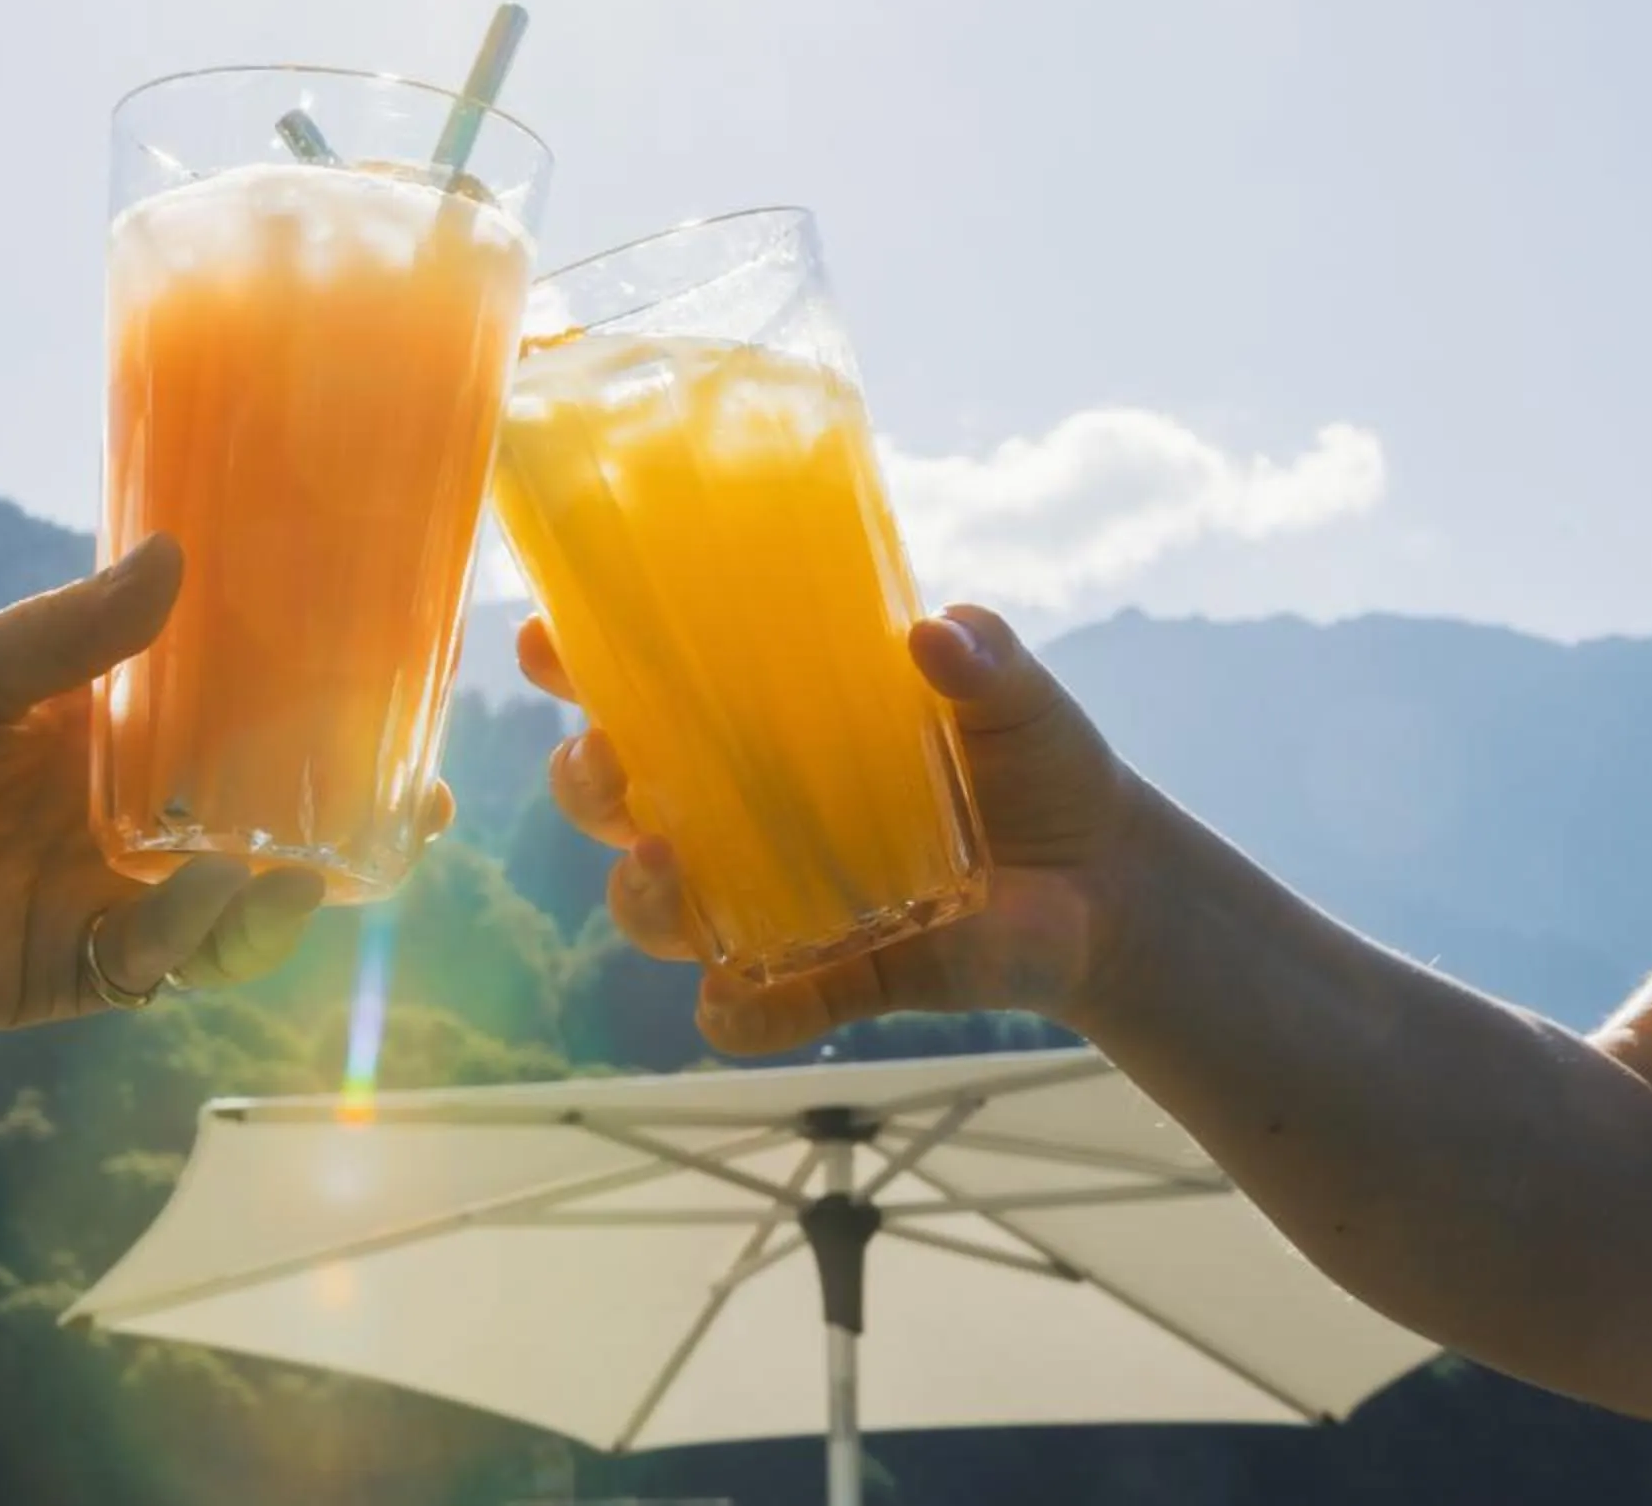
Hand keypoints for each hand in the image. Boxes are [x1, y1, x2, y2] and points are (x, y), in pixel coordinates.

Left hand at [0, 536, 423, 1027]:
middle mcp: (121, 825)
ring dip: (286, 893)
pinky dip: (199, 936)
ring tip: (321, 860)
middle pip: (261, 834)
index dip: (321, 734)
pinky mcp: (63, 971)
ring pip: (229, 912)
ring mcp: (99, 902)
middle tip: (414, 804)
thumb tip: (178, 555)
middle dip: (344, 832)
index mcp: (111, 741)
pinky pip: (157, 963)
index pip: (241, 737)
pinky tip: (223, 895)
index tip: (396, 711)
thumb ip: (78, 632)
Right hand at [525, 605, 1139, 1053]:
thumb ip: (982, 657)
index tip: (543, 644)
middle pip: (612, 801)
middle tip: (609, 763)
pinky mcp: (829, 981)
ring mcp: (775, 903)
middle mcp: (744, 814)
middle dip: (583, 782)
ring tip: (664, 868)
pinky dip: (736, 1016)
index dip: (578, 665)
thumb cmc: (1035, 765)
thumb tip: (937, 635)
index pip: (646, 688)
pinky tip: (734, 1002)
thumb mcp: (1015, 696)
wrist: (1108, 885)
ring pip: (658, 911)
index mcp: (765, 726)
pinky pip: (752, 1014)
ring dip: (639, 897)